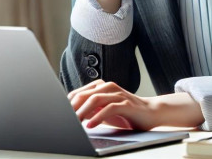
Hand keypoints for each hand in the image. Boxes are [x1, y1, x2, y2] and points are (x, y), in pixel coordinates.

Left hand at [68, 80, 203, 130]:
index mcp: (101, 87)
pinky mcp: (126, 103)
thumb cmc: (125, 113)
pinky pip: (109, 108)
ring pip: (95, 99)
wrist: (150, 113)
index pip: (79, 93)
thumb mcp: (104, 110)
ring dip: (83, 112)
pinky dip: (98, 116)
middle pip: (85, 95)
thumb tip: (72, 115)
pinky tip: (91, 125)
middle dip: (73, 108)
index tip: (60, 115)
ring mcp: (118, 94)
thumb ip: (91, 109)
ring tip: (76, 123)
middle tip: (66, 119)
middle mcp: (108, 87)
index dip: (68, 104)